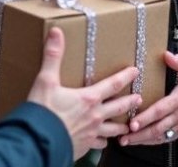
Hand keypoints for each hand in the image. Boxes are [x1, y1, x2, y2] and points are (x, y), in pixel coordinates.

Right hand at [27, 27, 141, 159]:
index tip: (135, 71)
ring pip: (113, 129)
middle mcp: (94, 116)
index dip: (125, 76)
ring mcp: (91, 133)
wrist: (38, 142)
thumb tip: (56, 33)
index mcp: (89, 98)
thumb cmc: (43, 112)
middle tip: (139, 98)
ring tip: (128, 124)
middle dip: (130, 102)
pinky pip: (99, 145)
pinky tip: (103, 142)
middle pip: (119, 107)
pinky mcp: (84, 146)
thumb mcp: (46, 80)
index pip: (113, 84)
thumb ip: (53, 56)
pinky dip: (103, 142)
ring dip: (121, 125)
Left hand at [119, 51, 177, 145]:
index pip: (160, 110)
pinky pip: (164, 140)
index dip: (146, 117)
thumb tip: (167, 55)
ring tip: (125, 141)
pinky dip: (150, 142)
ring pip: (158, 136)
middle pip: (157, 127)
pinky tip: (138, 142)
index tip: (133, 123)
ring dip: (141, 140)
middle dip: (140, 133)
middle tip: (124, 136)